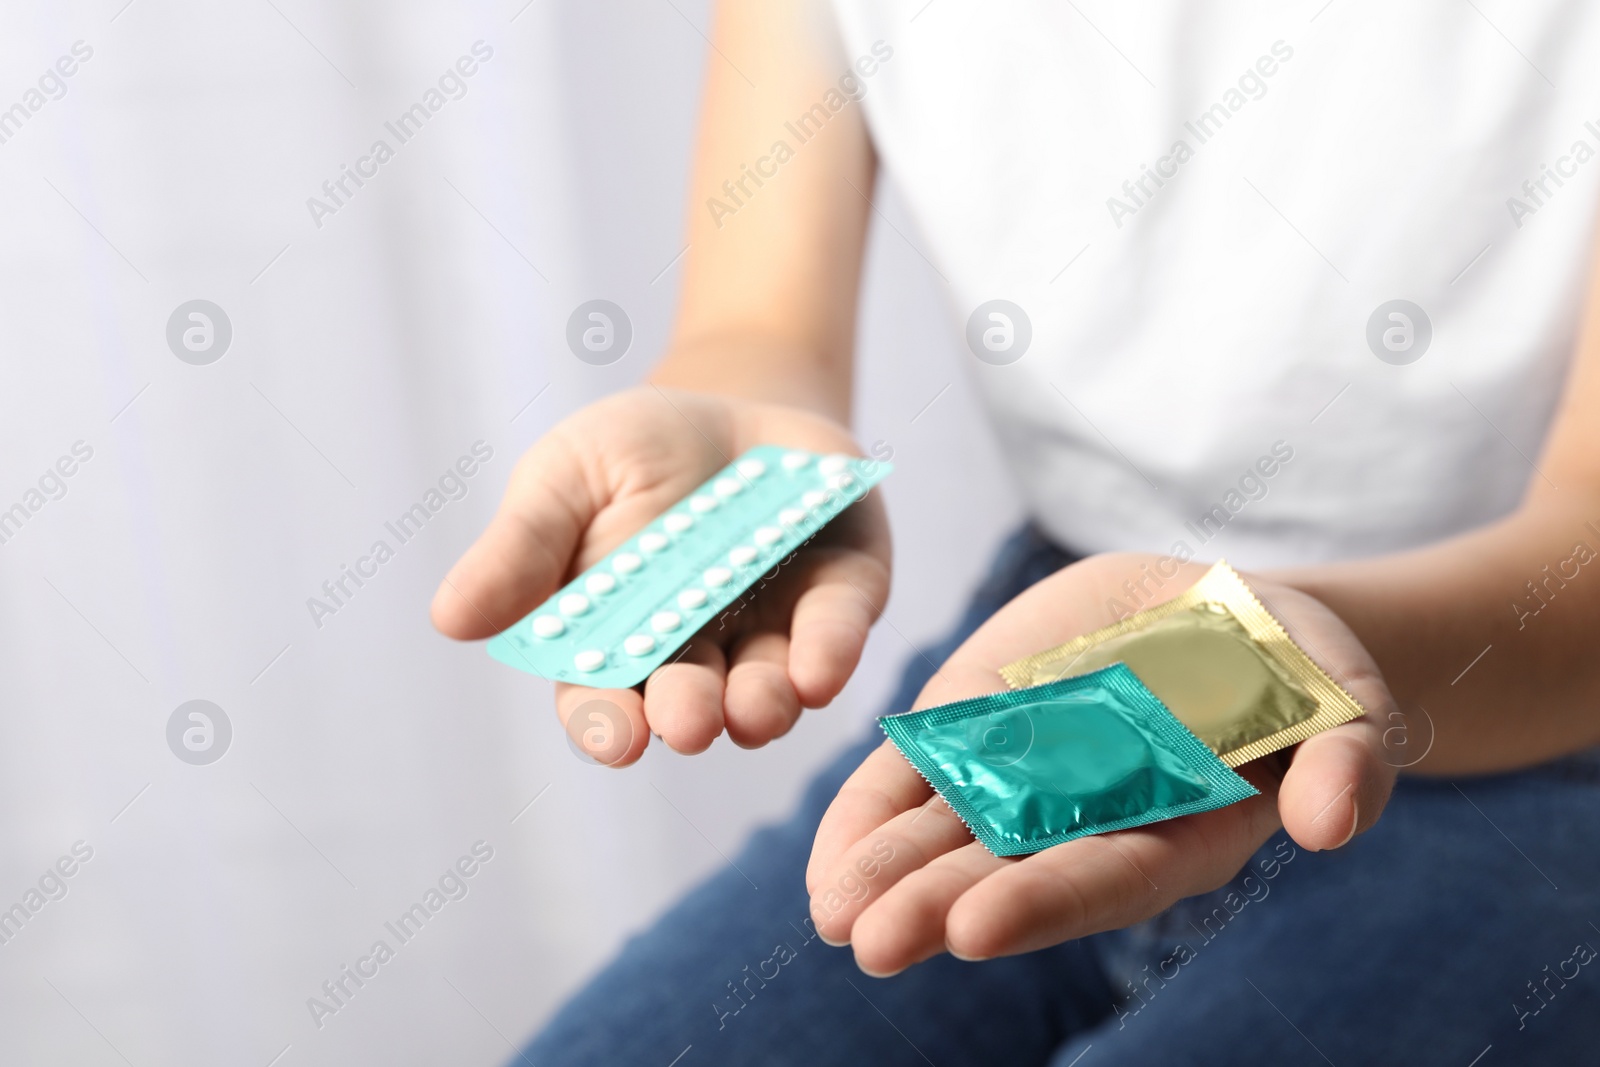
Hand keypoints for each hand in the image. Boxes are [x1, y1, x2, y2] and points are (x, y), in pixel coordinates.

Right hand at [432, 386, 890, 765]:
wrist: (738, 398)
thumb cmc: (635, 449)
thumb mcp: (565, 478)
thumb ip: (522, 546)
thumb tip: (449, 617)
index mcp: (617, 641)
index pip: (603, 698)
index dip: (607, 722)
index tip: (613, 737)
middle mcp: (698, 656)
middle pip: (689, 701)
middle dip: (688, 713)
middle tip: (688, 722)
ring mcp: (774, 632)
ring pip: (768, 686)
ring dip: (763, 702)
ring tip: (754, 706)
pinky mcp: (843, 598)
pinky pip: (838, 631)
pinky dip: (831, 651)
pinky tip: (820, 668)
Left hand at [805, 552, 1395, 975]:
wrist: (1217, 610)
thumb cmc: (1296, 666)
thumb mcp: (1343, 699)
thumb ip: (1344, 758)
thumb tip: (1331, 823)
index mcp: (1176, 830)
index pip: (1106, 876)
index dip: (1043, 901)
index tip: (973, 927)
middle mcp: (1088, 821)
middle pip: (1007, 871)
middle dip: (938, 906)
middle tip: (873, 943)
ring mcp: (1023, 775)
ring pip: (945, 835)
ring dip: (885, 875)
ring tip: (831, 915)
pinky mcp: (976, 725)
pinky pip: (914, 775)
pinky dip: (867, 818)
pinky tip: (825, 868)